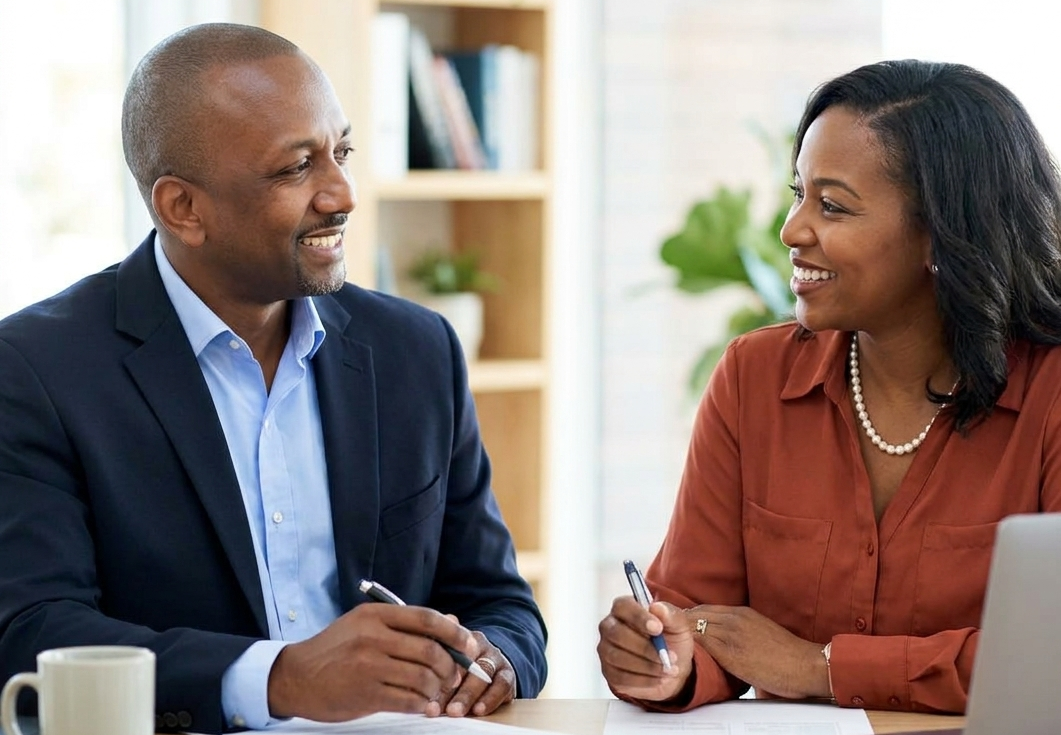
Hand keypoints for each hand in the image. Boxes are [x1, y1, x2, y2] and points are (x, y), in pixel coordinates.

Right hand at [267, 603, 478, 720]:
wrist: (295, 676)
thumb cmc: (335, 649)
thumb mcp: (366, 626)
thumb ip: (407, 624)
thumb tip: (452, 623)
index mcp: (375, 615)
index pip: (426, 618)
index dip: (453, 632)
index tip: (468, 644)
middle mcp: (373, 637)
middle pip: (429, 650)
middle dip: (450, 666)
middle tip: (454, 675)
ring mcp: (368, 666)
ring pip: (422, 677)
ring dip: (437, 688)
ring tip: (437, 692)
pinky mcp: (365, 694)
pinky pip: (407, 700)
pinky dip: (422, 705)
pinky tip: (424, 706)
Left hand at [427, 630, 515, 717]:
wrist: (489, 666)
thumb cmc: (458, 666)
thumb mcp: (443, 658)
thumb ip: (431, 656)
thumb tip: (416, 659)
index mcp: (457, 638)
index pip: (445, 651)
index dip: (432, 671)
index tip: (420, 692)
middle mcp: (478, 644)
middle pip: (463, 664)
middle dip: (448, 689)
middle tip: (435, 708)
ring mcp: (495, 658)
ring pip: (483, 673)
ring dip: (467, 695)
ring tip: (455, 712)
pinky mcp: (508, 675)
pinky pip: (503, 684)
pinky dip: (491, 698)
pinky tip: (479, 710)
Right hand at [597, 595, 690, 701]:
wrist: (671, 667)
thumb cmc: (671, 640)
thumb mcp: (679, 625)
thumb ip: (670, 614)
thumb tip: (657, 607)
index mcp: (624, 608)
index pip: (623, 607)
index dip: (639, 617)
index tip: (658, 628)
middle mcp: (610, 626)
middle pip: (618, 634)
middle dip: (646, 647)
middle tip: (669, 655)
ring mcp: (606, 650)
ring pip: (619, 657)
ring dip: (647, 666)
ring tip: (668, 669)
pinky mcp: (609, 672)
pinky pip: (621, 677)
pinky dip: (644, 680)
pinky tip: (659, 679)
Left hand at [683, 605, 828, 698]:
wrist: (806, 665)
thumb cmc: (786, 655)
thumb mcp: (760, 633)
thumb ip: (740, 632)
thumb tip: (723, 643)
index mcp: (742, 612)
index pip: (704, 610)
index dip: (688, 619)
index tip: (677, 627)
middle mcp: (734, 618)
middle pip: (695, 615)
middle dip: (680, 624)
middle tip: (669, 636)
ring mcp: (732, 634)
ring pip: (695, 627)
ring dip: (681, 636)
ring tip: (671, 646)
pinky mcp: (731, 652)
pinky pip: (701, 644)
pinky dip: (690, 647)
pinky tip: (683, 655)